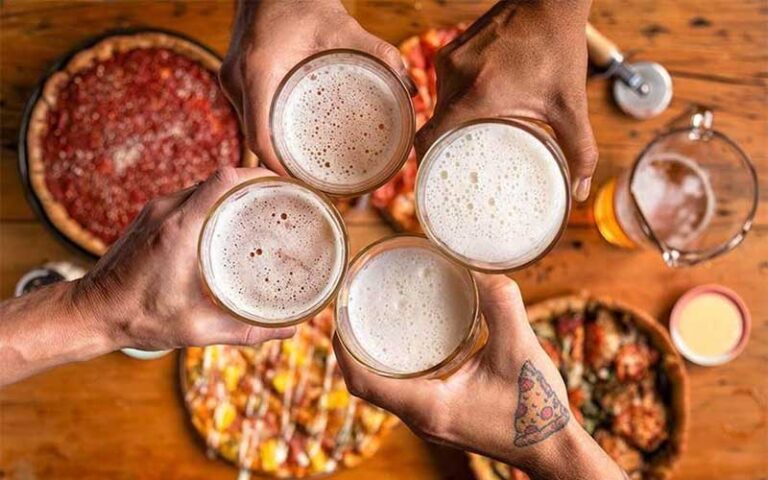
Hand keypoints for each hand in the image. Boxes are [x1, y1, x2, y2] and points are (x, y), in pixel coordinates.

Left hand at [73, 167, 294, 350]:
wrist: (91, 313)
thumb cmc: (140, 319)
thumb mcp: (198, 329)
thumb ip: (247, 330)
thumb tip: (289, 330)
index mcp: (181, 230)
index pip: (224, 180)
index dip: (258, 175)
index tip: (284, 186)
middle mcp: (168, 211)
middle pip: (220, 179)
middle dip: (254, 183)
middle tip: (283, 200)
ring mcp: (156, 210)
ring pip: (204, 186)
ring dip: (233, 192)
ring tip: (263, 209)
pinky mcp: (150, 216)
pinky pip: (190, 197)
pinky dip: (213, 201)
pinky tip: (229, 221)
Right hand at [220, 0, 411, 173]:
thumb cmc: (300, 0)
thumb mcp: (341, 26)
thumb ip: (377, 53)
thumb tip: (409, 87)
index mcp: (259, 72)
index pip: (260, 137)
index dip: (279, 167)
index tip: (304, 181)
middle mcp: (238, 80)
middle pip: (255, 138)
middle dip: (281, 163)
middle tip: (313, 179)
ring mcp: (232, 80)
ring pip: (251, 127)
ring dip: (273, 148)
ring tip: (304, 165)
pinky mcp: (235, 78)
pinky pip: (249, 114)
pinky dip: (268, 129)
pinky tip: (291, 138)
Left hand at [333, 274, 624, 478]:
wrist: (554, 448)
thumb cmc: (536, 407)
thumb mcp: (520, 349)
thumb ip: (502, 304)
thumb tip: (479, 269)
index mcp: (429, 406)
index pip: (363, 384)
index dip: (341, 351)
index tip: (335, 318)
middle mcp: (422, 418)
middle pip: (366, 386)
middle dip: (350, 349)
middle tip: (350, 310)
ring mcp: (430, 421)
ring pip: (383, 390)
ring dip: (369, 358)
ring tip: (369, 319)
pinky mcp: (441, 417)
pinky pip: (402, 391)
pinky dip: (393, 366)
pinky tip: (406, 341)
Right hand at [415, 1, 597, 200]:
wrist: (549, 1)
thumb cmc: (558, 48)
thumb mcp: (570, 104)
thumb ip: (579, 149)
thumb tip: (579, 191)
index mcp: (476, 97)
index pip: (429, 141)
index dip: (427, 166)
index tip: (437, 180)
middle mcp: (455, 78)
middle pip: (435, 126)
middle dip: (447, 147)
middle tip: (463, 165)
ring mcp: (449, 61)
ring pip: (439, 105)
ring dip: (453, 122)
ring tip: (473, 135)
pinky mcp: (451, 51)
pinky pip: (445, 86)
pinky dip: (458, 100)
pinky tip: (479, 105)